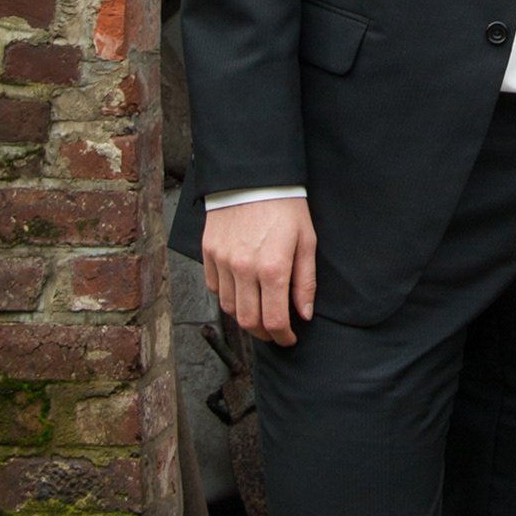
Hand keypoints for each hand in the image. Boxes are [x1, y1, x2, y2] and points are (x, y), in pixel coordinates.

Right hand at [202, 195, 316, 346]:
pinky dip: (228, 298)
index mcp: (273, 268)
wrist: (253, 176)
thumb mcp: (306, 241)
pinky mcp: (209, 253)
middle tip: (275, 332)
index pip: (275, 320)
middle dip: (264, 334)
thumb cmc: (285, 206)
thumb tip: (304, 314)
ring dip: (245, 318)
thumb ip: (305, 281)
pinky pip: (214, 288)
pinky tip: (241, 294)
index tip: (289, 339)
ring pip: (229, 309)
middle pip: (249, 321)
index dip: (283, 337)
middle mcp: (244, 269)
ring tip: (259, 314)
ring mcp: (223, 262)